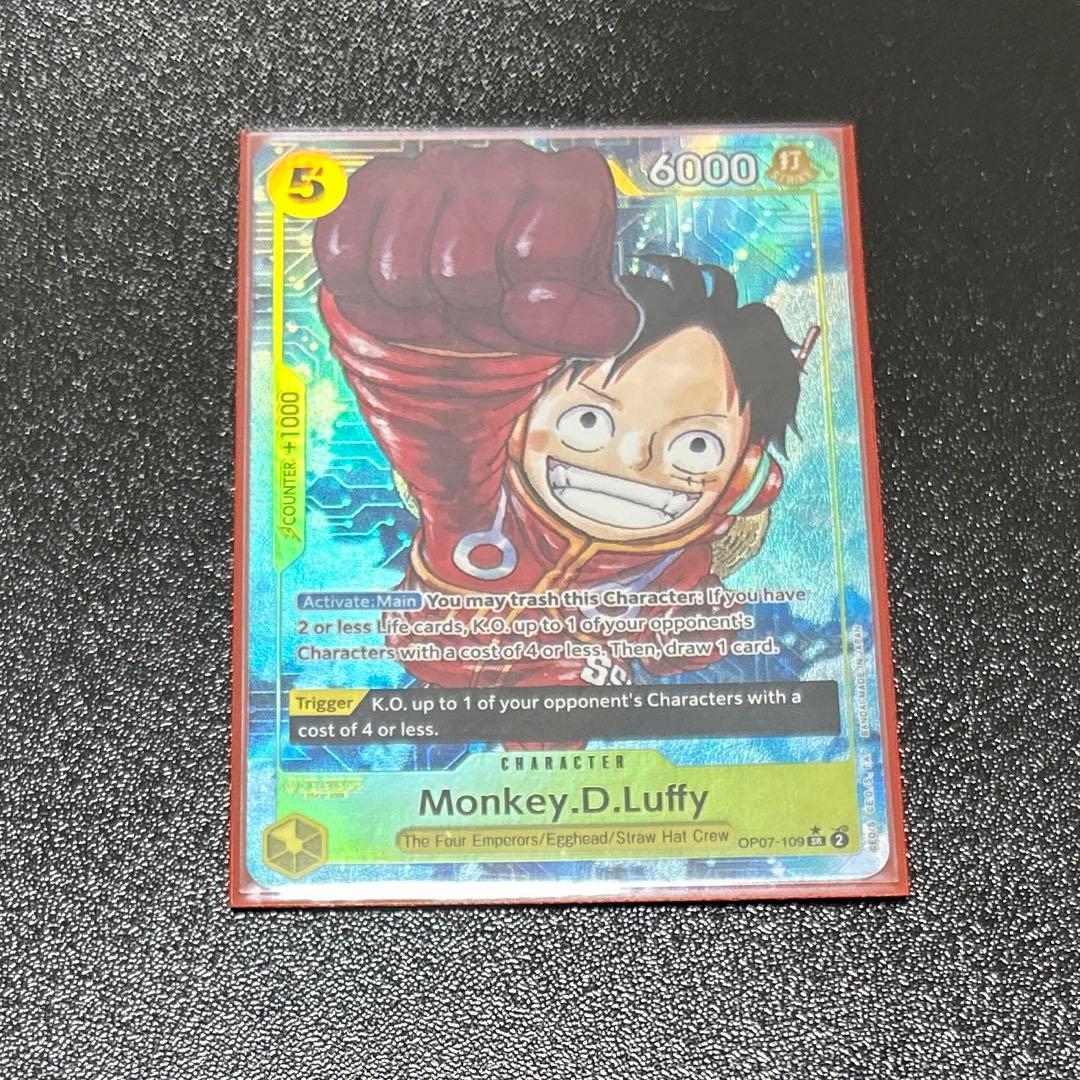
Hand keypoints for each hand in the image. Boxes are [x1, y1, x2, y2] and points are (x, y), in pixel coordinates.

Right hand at [313, 141, 638, 355]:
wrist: (491, 300)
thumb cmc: (543, 302)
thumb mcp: (594, 326)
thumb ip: (589, 325)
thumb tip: (528, 303)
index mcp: (572, 187)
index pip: (532, 253)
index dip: (524, 304)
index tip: (529, 302)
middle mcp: (503, 162)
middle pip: (456, 267)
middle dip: (464, 307)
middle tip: (481, 303)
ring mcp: (436, 168)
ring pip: (396, 267)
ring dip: (417, 304)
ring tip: (445, 297)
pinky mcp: (376, 186)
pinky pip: (342, 251)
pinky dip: (365, 293)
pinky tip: (403, 291)